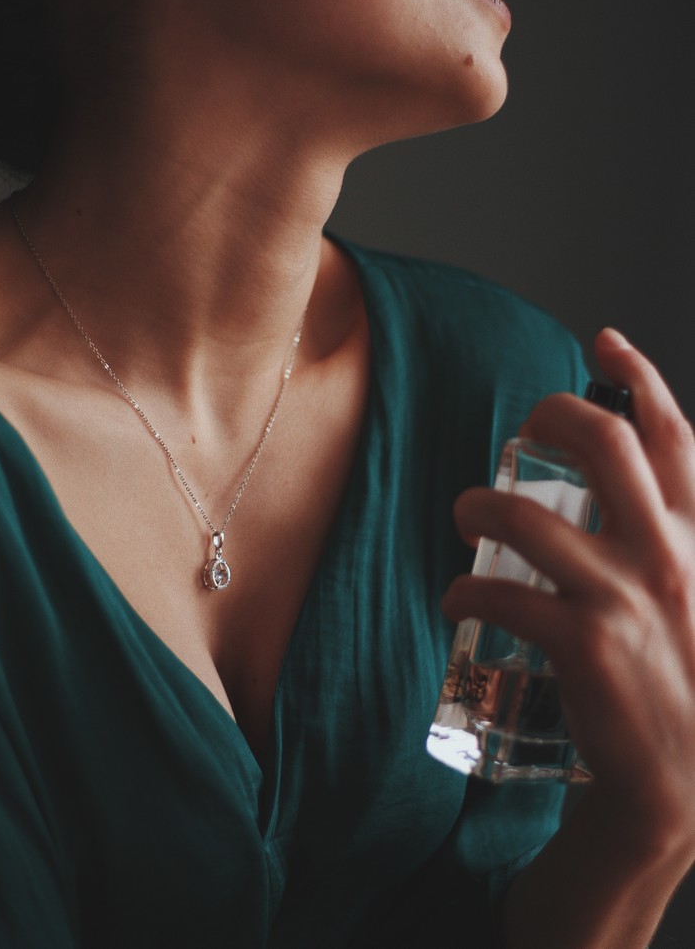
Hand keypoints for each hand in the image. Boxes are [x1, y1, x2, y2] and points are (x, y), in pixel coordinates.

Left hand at [443, 328, 694, 859]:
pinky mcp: (582, 646)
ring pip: (529, 518)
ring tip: (464, 512)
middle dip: (553, 414)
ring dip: (481, 504)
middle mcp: (668, 556)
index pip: (678, 439)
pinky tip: (454, 595)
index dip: (641, 377)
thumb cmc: (681, 682)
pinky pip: (501, 594)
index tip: (606, 340)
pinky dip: (463, 587)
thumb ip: (669, 546)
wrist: (683, 783)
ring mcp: (624, 599)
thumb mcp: (694, 600)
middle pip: (606, 445)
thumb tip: (621, 498)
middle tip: (522, 424)